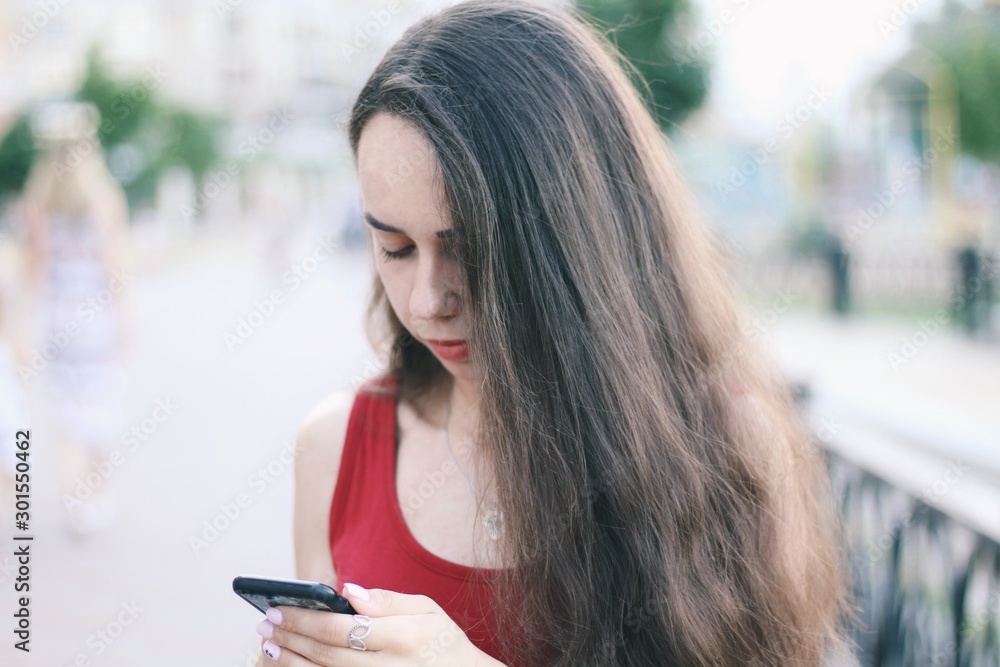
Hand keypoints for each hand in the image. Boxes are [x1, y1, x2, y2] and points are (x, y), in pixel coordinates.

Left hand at [255, 583, 505, 665]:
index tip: (278, 608)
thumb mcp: (427, 610)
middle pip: (324, 655)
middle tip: (265, 625)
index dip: (303, 619)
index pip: (340, 628)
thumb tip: (347, 590)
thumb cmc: (443, 643)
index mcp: (403, 638)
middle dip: (290, 638)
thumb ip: (387, 599)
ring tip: (269, 648)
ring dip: (290, 664)